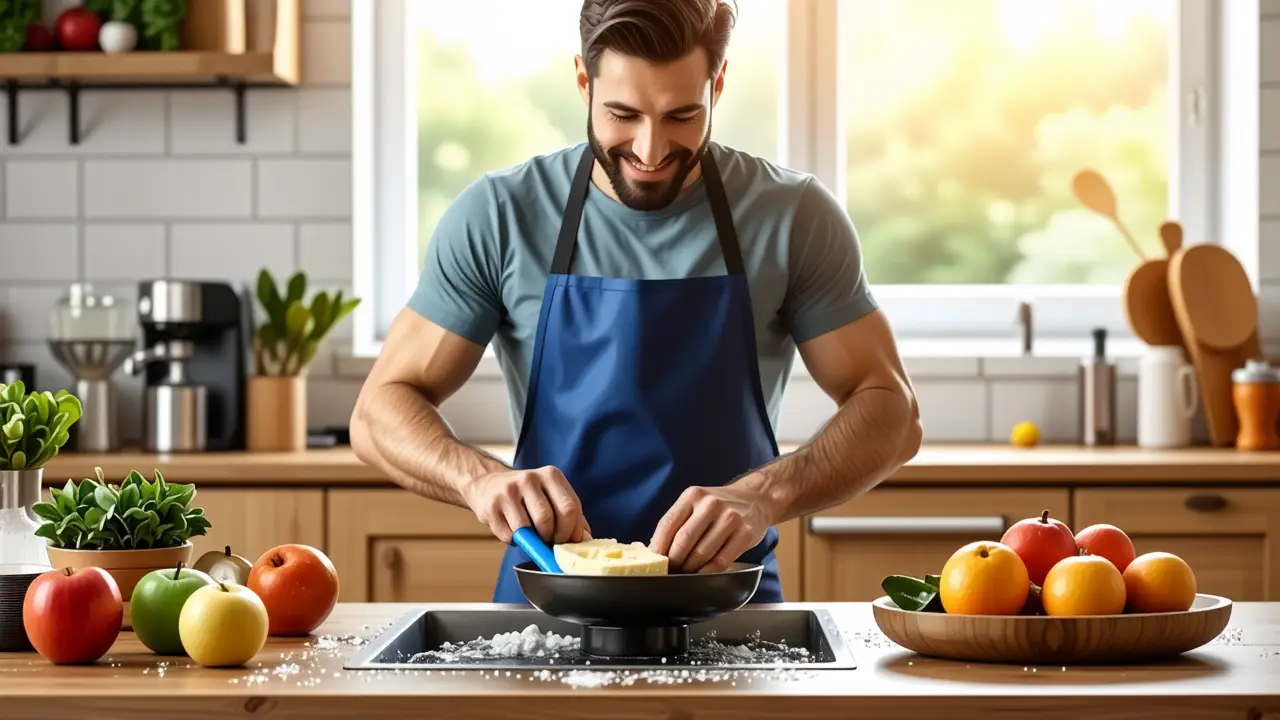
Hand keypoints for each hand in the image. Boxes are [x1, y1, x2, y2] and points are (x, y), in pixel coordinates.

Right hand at [462, 466, 590, 544]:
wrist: (488, 484)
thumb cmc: (526, 495)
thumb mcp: (551, 495)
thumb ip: (570, 514)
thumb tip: (585, 540)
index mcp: (550, 475)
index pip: (570, 507)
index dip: (572, 531)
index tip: (570, 542)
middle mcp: (529, 478)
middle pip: (548, 518)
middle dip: (552, 538)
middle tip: (551, 543)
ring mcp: (508, 491)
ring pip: (527, 528)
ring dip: (532, 541)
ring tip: (533, 537)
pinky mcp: (491, 506)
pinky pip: (509, 535)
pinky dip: (515, 542)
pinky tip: (515, 533)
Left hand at [649, 484, 773, 573]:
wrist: (756, 499)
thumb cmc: (719, 507)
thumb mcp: (696, 504)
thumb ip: (679, 522)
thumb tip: (656, 552)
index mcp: (693, 495)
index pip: (668, 524)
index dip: (658, 547)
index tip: (654, 562)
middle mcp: (711, 504)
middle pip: (683, 540)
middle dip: (674, 561)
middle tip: (670, 572)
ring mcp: (730, 518)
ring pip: (701, 553)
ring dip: (690, 569)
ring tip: (685, 574)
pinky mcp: (745, 534)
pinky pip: (721, 561)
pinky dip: (708, 572)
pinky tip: (702, 574)